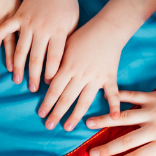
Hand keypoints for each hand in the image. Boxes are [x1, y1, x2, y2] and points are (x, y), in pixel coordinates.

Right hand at [0, 0, 79, 90]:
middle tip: (32, 89)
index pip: (55, 57)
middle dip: (34, 76)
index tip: (49, 85)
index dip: (51, 73)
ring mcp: (28, 22)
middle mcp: (42, 29)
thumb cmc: (67, 4)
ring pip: (20, 48)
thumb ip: (66, 42)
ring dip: (17, 65)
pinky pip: (6, 28)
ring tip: (15, 78)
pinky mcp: (18, 16)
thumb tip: (64, 64)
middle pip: (37, 57)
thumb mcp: (73, 23)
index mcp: (58, 31)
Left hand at [37, 15, 127, 129]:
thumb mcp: (64, 46)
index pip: (54, 89)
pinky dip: (115, 106)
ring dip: (75, 115)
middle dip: (56, 113)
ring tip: (68, 127)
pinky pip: (112, 94)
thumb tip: (46, 81)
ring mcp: (96, 77)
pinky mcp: (110, 77)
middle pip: (66, 98)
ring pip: (84, 100)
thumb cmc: (83, 35)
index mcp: (68, 66)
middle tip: (48, 126)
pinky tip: (113, 118)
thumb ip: (56, 64)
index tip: (40, 113)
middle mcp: (81, 74)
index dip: (47, 103)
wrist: (107, 28)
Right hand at [83, 84, 155, 155]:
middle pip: (127, 140)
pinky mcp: (153, 96)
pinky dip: (120, 97)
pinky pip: (133, 96)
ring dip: (105, 120)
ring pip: (125, 117)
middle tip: (91, 154)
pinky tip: (106, 98)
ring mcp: (153, 111)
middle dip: (107, 148)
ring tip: (88, 123)